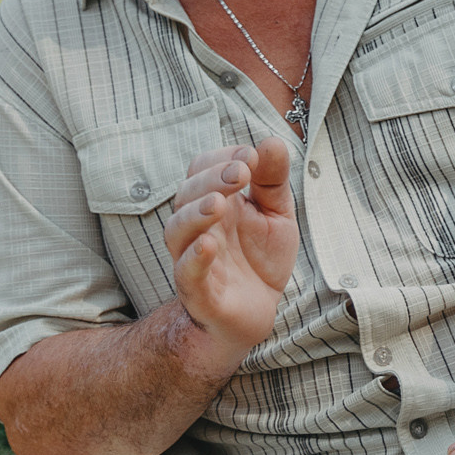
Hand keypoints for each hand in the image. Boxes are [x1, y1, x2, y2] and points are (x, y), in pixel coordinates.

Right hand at [164, 139, 298, 366]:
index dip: (223, 159)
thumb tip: (270, 141)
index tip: (251, 156)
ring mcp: (194, 258)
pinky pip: (186, 273)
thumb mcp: (276, 214)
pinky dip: (194, 258)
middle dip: (212, 180)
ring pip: (178, 231)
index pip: (203, 168)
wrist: (257, 312)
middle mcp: (197, 226)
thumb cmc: (259, 258)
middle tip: (240, 172)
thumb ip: (273, 181)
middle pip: (187, 195)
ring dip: (196, 214)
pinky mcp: (200, 292)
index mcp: (214, 201)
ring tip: (218, 204)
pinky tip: (208, 245)